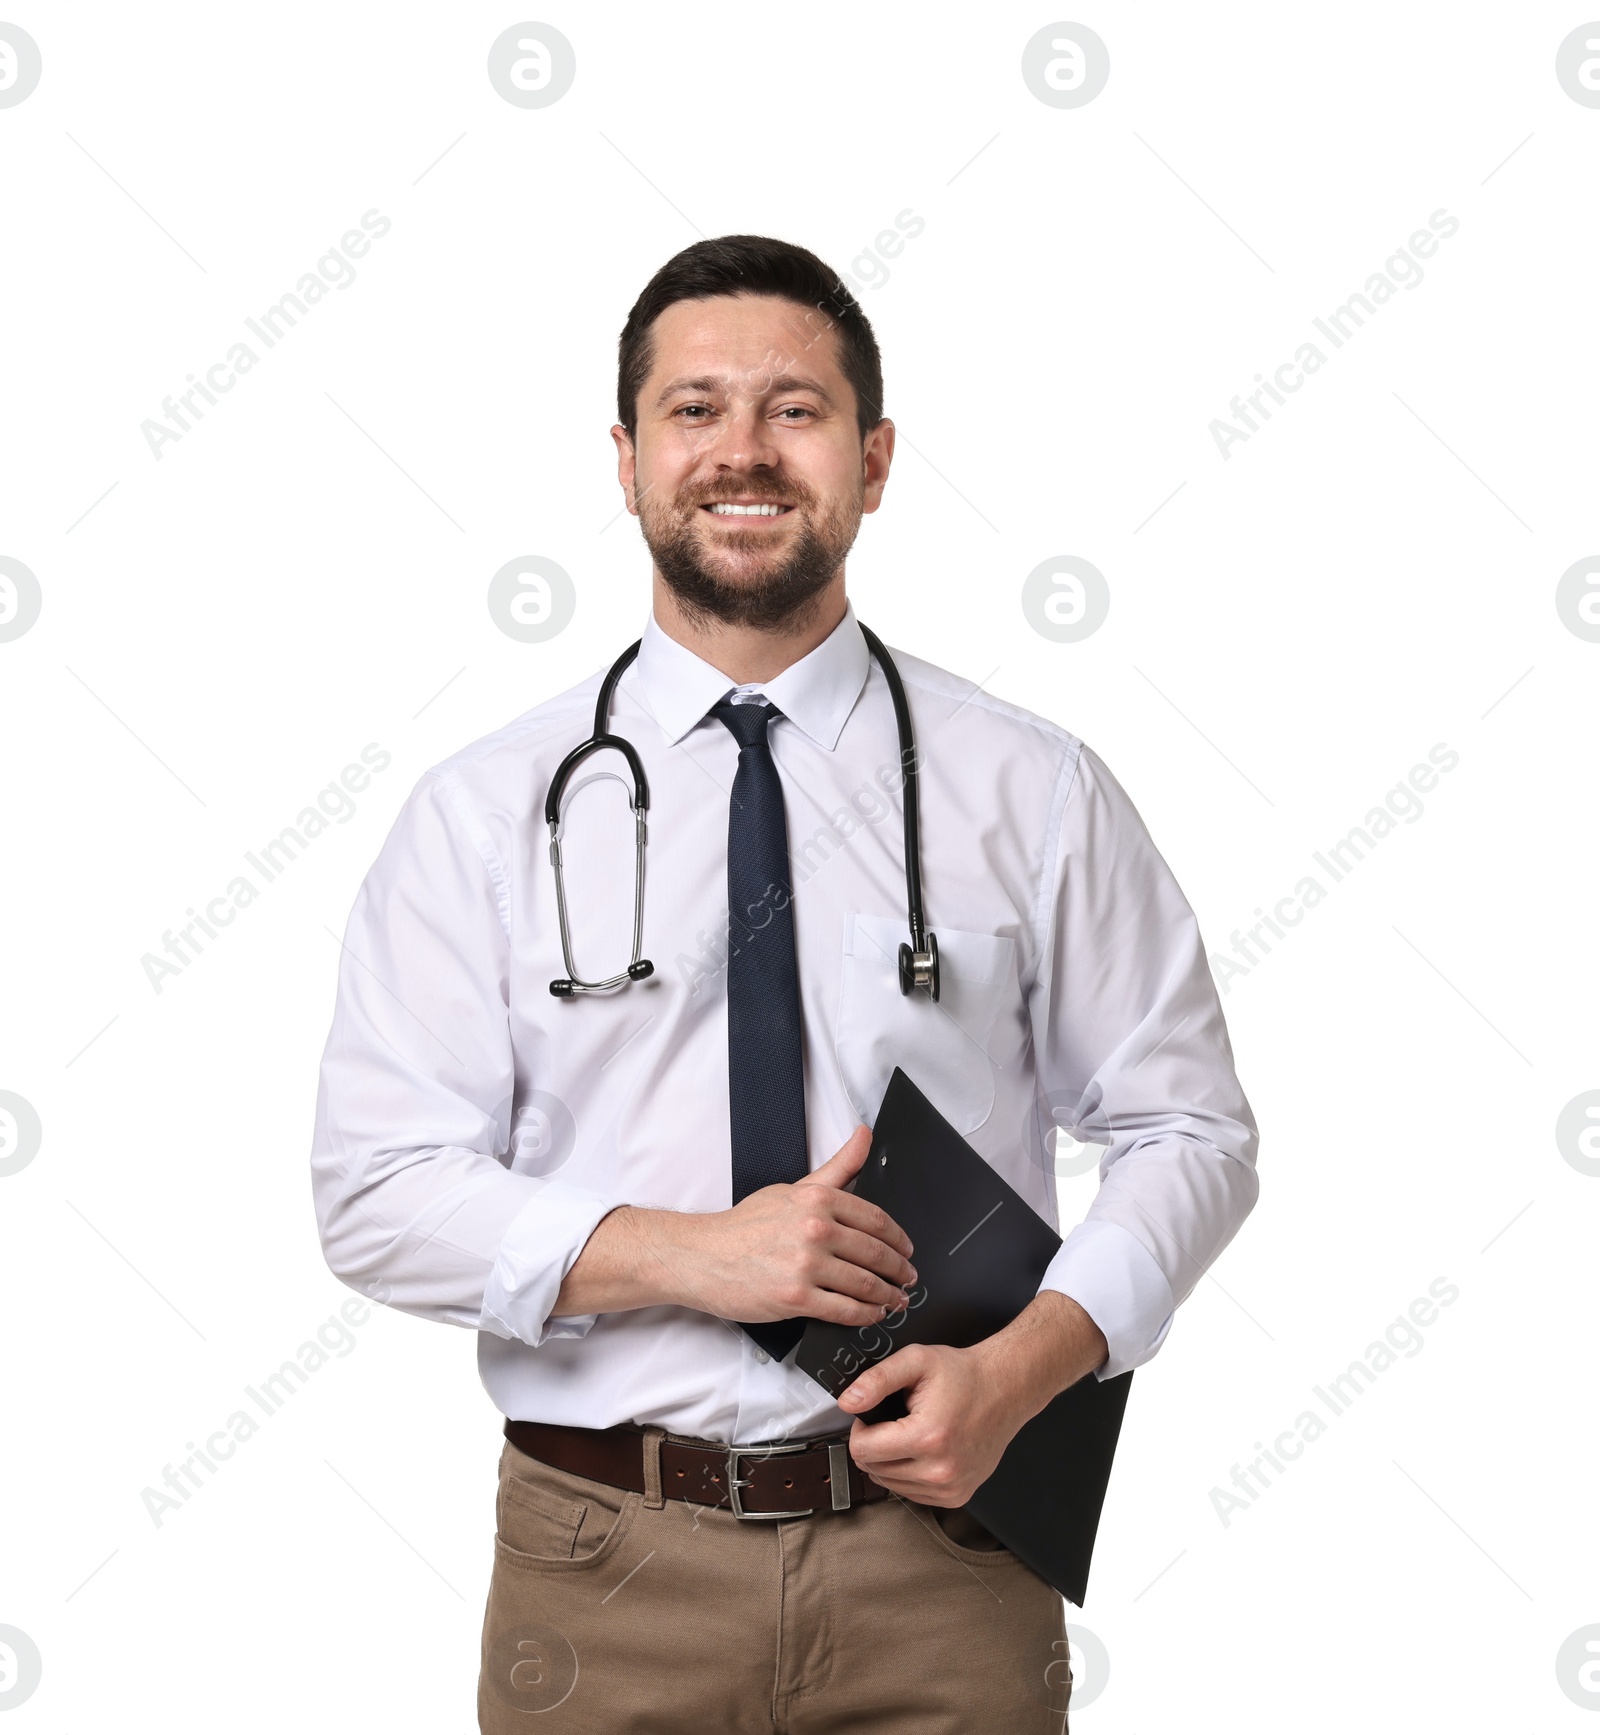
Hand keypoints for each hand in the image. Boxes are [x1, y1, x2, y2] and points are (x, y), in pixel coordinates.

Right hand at [637, 1126, 916, 1326]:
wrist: (703, 1256)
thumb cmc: (745, 1225)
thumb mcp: (793, 1188)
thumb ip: (837, 1167)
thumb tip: (865, 1135)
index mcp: (818, 1200)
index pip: (875, 1220)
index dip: (898, 1239)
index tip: (907, 1250)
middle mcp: (816, 1229)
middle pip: (875, 1254)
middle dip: (898, 1270)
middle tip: (908, 1278)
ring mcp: (806, 1265)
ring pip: (865, 1284)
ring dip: (888, 1296)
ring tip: (896, 1300)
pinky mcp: (796, 1298)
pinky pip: (845, 1310)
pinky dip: (866, 1314)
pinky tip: (872, 1314)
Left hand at [838, 1291, 1108, 1504]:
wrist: (1006, 1388)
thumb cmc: (964, 1374)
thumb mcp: (916, 1361)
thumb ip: (877, 1380)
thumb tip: (847, 1402)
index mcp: (928, 1438)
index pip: (863, 1451)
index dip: (861, 1428)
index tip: (874, 1413)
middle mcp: (940, 1471)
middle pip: (874, 1471)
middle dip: (876, 1444)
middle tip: (896, 1420)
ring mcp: (950, 1488)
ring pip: (891, 1485)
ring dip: (892, 1461)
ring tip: (913, 1432)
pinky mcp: (957, 1496)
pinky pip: (912, 1493)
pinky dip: (909, 1473)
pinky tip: (923, 1450)